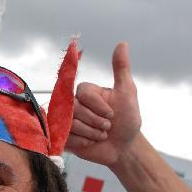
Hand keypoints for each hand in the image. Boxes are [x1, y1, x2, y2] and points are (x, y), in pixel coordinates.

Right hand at [66, 42, 142, 166]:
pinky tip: (91, 142)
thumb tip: (122, 44)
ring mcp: (68, 120)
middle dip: (96, 121)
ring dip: (91, 132)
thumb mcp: (127, 93)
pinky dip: (83, 141)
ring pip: (71, 124)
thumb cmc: (128, 120)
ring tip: (101, 135)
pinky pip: (66, 136)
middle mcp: (74, 104)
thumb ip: (121, 69)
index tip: (112, 113)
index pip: (83, 92)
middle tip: (108, 126)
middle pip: (76, 109)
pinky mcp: (64, 136)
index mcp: (87, 92)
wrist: (124, 147)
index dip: (97, 105)